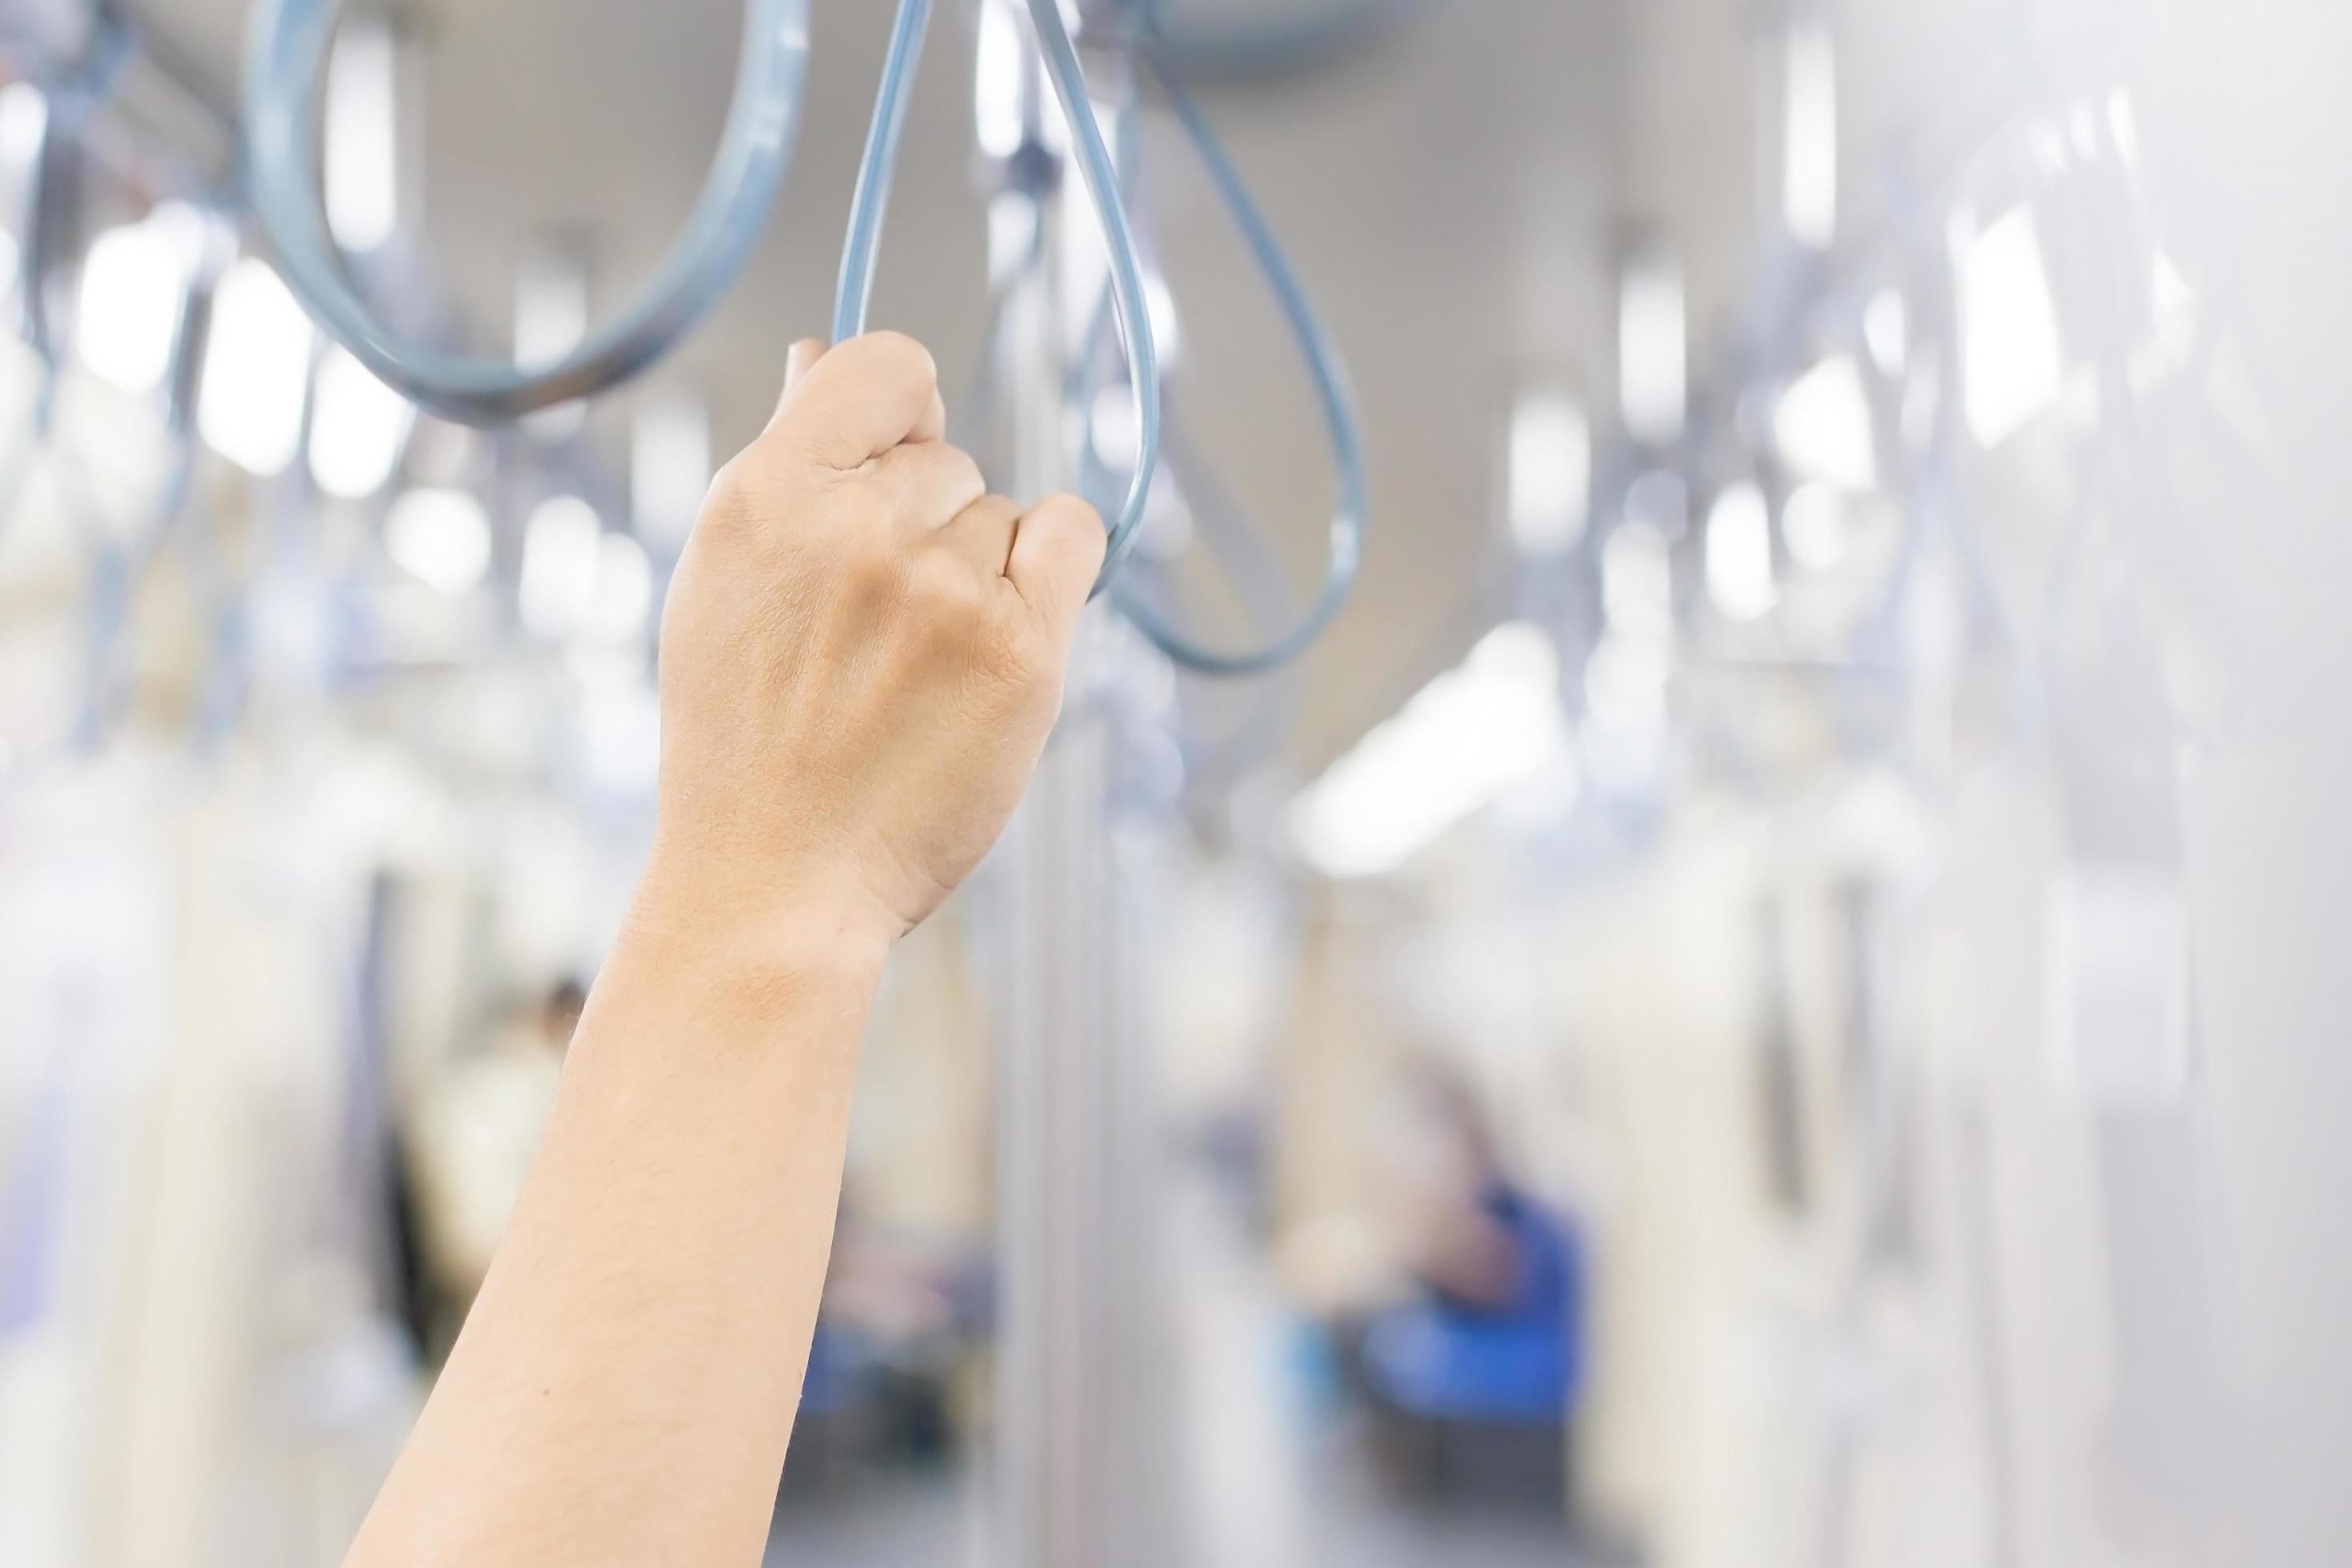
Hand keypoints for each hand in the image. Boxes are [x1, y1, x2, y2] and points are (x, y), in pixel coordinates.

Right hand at [642, 332, 1104, 957]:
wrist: (774, 880)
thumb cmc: (746, 736)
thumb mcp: (724, 577)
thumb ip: (788, 457)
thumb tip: (823, 354)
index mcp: (768, 495)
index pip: (886, 365)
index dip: (900, 412)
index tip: (888, 468)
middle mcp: (859, 528)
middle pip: (948, 457)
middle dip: (923, 520)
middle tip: (873, 625)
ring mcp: (945, 590)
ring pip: (1002, 514)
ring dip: (978, 570)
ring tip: (912, 664)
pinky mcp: (1021, 651)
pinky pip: (1071, 539)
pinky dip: (1051, 572)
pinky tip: (1001, 635)